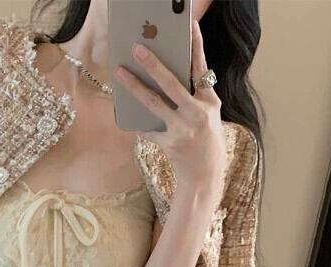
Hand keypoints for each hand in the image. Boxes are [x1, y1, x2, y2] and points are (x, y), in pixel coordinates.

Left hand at [115, 18, 226, 193]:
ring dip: (135, 87)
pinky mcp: (169, 144)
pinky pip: (148, 128)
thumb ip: (193, 98)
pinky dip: (138, 122)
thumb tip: (167, 79)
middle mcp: (197, 114)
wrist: (205, 176)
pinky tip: (126, 114)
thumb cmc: (207, 143)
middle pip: (172, 84)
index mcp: (210, 103)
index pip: (201, 69)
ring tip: (120, 73)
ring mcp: (182, 130)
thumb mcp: (208, 116)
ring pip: (154, 103)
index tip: (190, 26)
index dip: (195, 47)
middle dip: (153, 64)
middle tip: (137, 49)